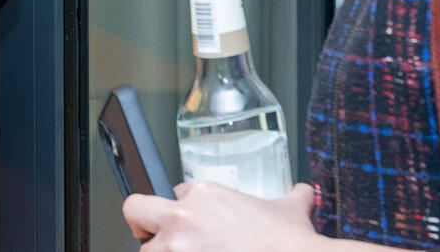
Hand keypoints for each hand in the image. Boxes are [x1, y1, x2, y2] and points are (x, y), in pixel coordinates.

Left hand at [124, 182, 321, 251]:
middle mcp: (183, 219)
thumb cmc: (288, 243)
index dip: (186, 207)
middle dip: (144, 223)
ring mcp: (176, 249)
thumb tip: (302, 193)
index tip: (196, 221)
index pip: (177, 193)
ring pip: (147, 250)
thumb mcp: (291, 209)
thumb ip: (292, 198)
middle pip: (137, 211)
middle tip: (152, 234)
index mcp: (204, 196)